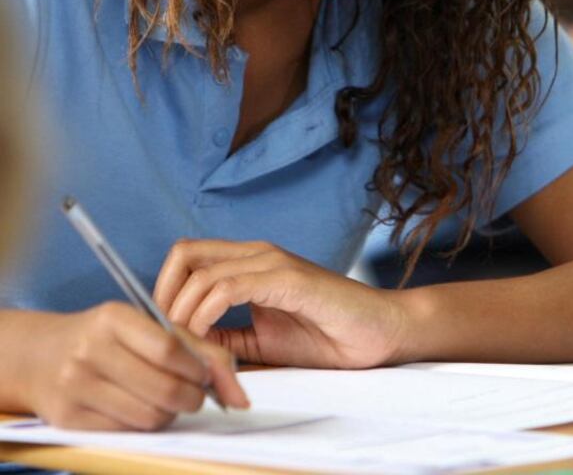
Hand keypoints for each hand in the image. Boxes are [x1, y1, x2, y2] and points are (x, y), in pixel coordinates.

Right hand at [23, 303, 248, 430]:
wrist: (40, 356)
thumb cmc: (110, 339)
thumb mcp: (150, 328)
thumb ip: (202, 351)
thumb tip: (241, 398)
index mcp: (113, 318)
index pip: (172, 351)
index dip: (199, 370)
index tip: (205, 375)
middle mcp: (89, 349)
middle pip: (165, 389)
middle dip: (193, 397)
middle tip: (194, 394)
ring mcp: (74, 385)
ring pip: (150, 416)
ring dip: (171, 414)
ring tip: (167, 400)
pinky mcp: (67, 418)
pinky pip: (127, 431)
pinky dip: (145, 424)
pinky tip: (141, 408)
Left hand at [153, 239, 408, 368]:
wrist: (379, 334)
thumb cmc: (330, 337)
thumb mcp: (261, 341)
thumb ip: (225, 337)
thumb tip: (185, 344)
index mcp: (251, 264)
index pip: (188, 258)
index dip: (165, 291)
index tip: (165, 331)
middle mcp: (258, 255)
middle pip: (184, 254)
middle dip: (164, 297)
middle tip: (169, 336)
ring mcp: (273, 263)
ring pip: (201, 272)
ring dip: (183, 313)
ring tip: (188, 347)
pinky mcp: (288, 279)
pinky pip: (228, 289)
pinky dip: (206, 315)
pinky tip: (208, 339)